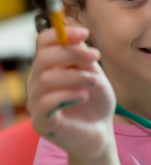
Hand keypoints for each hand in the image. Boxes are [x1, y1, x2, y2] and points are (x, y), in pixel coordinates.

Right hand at [27, 27, 116, 161]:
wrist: (100, 132)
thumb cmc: (96, 101)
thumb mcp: (93, 73)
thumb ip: (82, 57)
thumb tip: (76, 37)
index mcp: (49, 66)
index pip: (43, 42)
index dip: (62, 33)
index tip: (85, 32)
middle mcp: (37, 81)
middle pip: (44, 57)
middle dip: (72, 53)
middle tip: (96, 56)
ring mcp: (36, 102)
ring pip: (46, 78)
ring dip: (76, 75)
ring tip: (95, 81)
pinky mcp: (40, 122)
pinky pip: (47, 102)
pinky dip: (69, 94)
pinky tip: (84, 95)